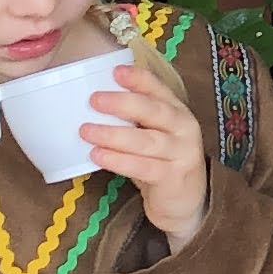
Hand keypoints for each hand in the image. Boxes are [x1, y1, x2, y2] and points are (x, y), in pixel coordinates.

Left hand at [85, 58, 211, 248]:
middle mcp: (184, 127)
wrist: (186, 201)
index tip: (115, 71)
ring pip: (146, 140)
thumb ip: (133, 120)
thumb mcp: (153, 134)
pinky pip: (143, 167)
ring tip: (86, 131)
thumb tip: (88, 104)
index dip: (138, 78)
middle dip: (123, 103)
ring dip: (114, 135)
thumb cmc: (161, 161)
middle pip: (154, 111)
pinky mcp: (173, 177)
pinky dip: (119, 161)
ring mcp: (181, 153)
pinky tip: (98, 156)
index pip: (159, 89)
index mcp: (177, 110)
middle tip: (94, 100)